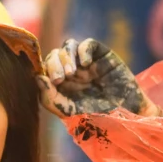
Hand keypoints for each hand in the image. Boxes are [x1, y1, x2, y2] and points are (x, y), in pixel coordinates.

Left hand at [37, 38, 162, 118]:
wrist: (125, 117)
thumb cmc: (96, 118)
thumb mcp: (68, 112)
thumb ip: (49, 98)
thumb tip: (37, 78)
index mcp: (60, 82)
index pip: (45, 67)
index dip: (45, 69)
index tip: (52, 81)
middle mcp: (71, 69)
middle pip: (54, 54)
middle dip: (54, 64)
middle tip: (60, 79)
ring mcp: (86, 61)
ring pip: (68, 45)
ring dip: (66, 56)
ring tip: (71, 73)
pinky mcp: (102, 55)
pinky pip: (88, 43)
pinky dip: (83, 51)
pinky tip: (87, 65)